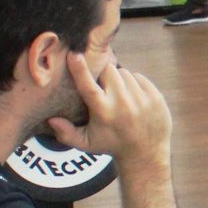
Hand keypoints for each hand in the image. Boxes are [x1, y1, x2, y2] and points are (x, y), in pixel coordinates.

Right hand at [48, 50, 171, 172]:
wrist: (147, 153)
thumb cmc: (111, 145)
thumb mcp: (87, 144)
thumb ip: (66, 134)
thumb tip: (51, 119)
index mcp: (104, 113)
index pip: (89, 86)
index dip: (80, 69)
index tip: (74, 54)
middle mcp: (123, 104)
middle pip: (108, 71)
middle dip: (103, 76)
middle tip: (104, 89)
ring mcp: (142, 99)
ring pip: (124, 73)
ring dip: (119, 81)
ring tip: (119, 97)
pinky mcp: (156, 96)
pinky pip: (139, 77)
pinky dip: (133, 83)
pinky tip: (133, 99)